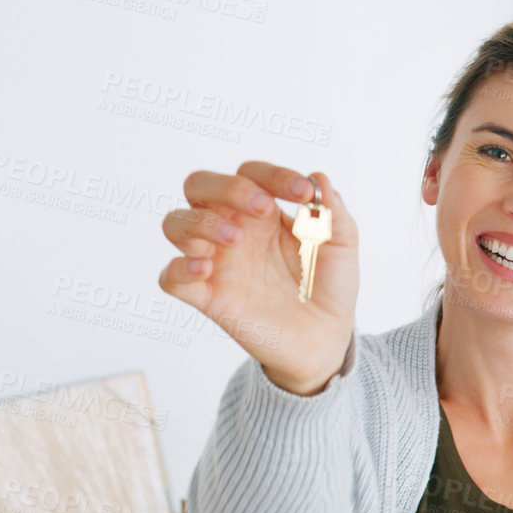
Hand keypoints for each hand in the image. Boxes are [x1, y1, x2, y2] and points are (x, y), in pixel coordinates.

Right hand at [159, 162, 359, 393]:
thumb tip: (320, 178)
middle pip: (199, 186)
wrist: (325, 338)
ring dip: (200, 223)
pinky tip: (205, 268)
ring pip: (175, 224)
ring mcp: (216, 262)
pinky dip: (179, 268)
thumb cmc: (328, 286)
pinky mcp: (207, 297)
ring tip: (236, 239)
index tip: (304, 194)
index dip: (273, 176)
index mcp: (262, 211)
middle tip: (261, 208)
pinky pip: (171, 277)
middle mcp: (232, 229)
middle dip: (226, 188)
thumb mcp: (342, 247)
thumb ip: (333, 213)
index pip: (250, 174)